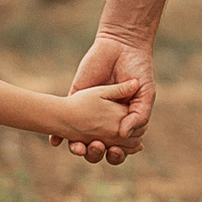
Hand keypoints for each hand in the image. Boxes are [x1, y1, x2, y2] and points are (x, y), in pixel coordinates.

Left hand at [65, 32, 153, 162]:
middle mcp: (105, 120)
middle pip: (98, 148)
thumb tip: (124, 135)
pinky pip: (64, 118)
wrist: (122, 46)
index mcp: (124, 122)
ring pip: (80, 138)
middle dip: (96, 154)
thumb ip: (139, 115)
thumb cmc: (139, 70)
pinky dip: (58, 134)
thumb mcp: (145, 94)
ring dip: (78, 148)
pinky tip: (55, 141)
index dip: (116, 154)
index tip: (114, 150)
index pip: (119, 147)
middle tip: (96, 148)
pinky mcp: (75, 98)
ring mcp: (89, 111)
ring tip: (78, 148)